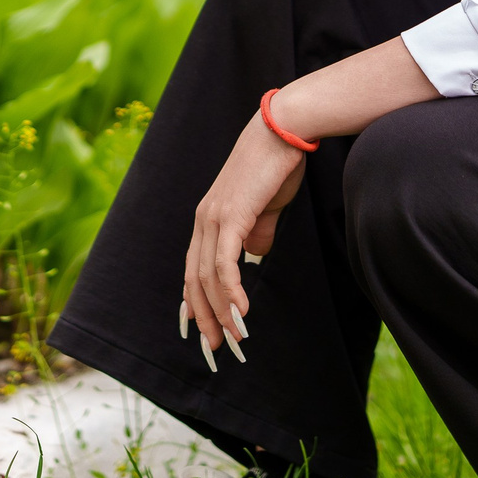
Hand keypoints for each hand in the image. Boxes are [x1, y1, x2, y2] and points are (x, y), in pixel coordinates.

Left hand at [180, 113, 303, 366]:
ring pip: (208, 276)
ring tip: (236, 336)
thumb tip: (254, 257)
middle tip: (218, 346)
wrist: (282, 131)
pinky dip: (231, 290)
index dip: (197, 303)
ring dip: (221, 311)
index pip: (194, 270)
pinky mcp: (232, 215)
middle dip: (205, 316)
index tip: (208, 330)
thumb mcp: (264, 207)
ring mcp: (214, 217)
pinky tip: (241, 311)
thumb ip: (256, 233)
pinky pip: (225, 262)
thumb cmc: (275, 166)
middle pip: (195, 280)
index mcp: (208, 219)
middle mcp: (204, 220)